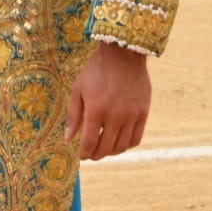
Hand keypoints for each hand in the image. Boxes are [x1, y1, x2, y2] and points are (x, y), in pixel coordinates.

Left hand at [66, 42, 149, 160]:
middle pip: (105, 148)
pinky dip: (126, 145)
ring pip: (121, 147)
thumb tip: (68, 138)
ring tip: (104, 148)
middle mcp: (115, 116)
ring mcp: (131, 115)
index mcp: (96, 109)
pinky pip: (135, 139)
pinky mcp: (143, 113)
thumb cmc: (97, 71)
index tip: (82, 155)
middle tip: (92, 154)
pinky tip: (119, 141)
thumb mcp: (78, 88)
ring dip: (110, 152)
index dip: (84, 153)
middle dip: (96, 155)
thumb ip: (73, 115)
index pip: (89, 143)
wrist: (123, 54)